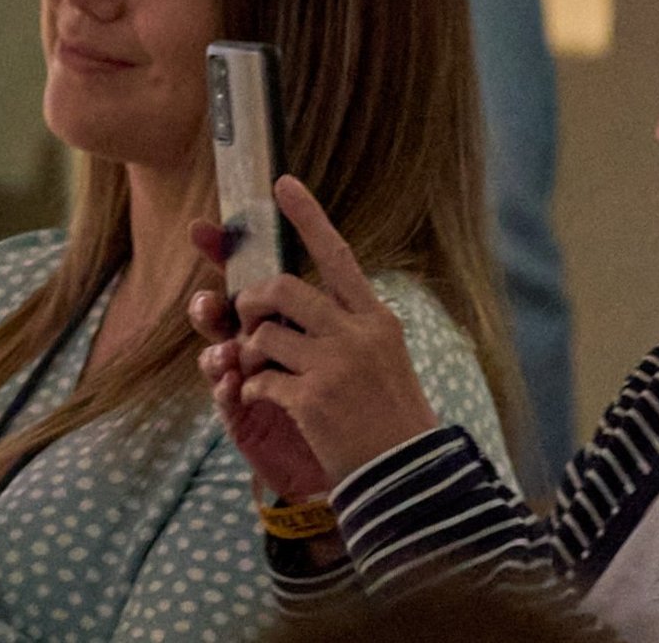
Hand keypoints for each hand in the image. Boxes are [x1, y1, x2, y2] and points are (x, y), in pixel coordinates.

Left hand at [199, 173, 441, 507]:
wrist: (408, 475)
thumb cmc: (387, 412)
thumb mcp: (379, 356)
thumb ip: (338, 323)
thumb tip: (279, 294)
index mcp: (375, 319)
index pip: (339, 256)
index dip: (308, 218)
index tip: (281, 182)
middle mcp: (357, 334)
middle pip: (280, 288)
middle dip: (250, 301)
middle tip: (249, 320)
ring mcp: (335, 365)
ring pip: (260, 333)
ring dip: (250, 353)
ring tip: (266, 372)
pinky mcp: (313, 398)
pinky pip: (256, 379)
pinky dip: (252, 390)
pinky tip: (271, 402)